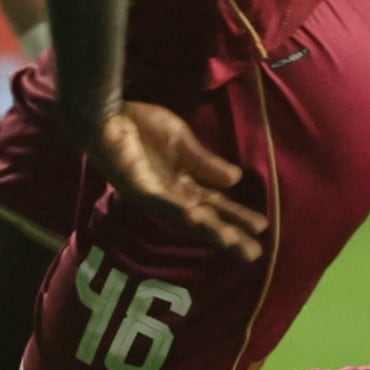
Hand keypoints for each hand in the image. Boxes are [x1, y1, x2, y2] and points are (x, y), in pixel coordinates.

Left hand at [85, 101, 266, 261]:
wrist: (106, 114)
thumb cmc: (140, 125)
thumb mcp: (182, 142)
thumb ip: (205, 163)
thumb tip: (236, 181)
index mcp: (180, 184)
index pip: (215, 205)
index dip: (237, 216)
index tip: (263, 228)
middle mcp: (168, 195)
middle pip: (205, 219)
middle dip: (229, 236)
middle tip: (254, 255)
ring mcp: (152, 194)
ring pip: (185, 218)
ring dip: (208, 230)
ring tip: (231, 242)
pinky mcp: (136, 187)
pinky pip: (159, 201)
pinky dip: (177, 210)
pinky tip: (196, 217)